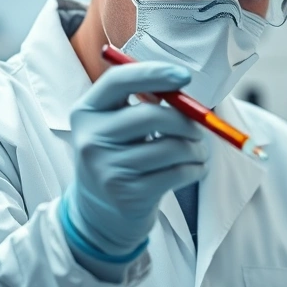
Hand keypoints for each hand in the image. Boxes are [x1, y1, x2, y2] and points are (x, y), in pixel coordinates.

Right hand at [62, 62, 208, 257]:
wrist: (100, 213)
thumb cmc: (119, 156)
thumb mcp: (115, 125)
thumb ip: (141, 101)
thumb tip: (182, 85)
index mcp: (86, 111)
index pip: (118, 81)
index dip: (154, 73)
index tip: (184, 75)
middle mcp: (91, 139)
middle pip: (151, 115)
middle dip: (186, 120)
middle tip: (199, 128)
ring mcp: (107, 170)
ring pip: (171, 147)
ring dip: (196, 148)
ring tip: (197, 151)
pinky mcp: (129, 195)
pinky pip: (178, 173)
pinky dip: (196, 168)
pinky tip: (193, 169)